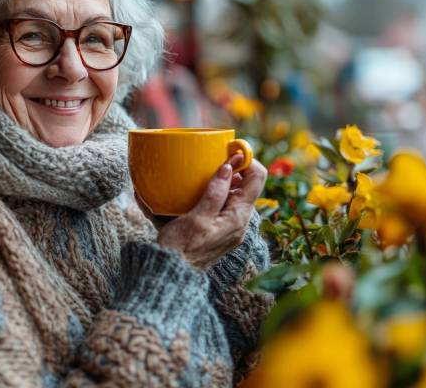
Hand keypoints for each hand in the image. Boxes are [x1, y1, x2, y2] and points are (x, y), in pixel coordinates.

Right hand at [149, 154, 267, 268]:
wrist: (169, 276)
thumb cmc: (181, 249)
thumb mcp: (197, 218)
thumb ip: (215, 193)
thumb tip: (228, 167)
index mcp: (238, 217)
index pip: (257, 178)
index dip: (246, 159)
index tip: (228, 149)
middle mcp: (237, 222)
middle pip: (243, 185)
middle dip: (229, 169)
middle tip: (208, 159)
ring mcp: (227, 227)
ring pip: (228, 195)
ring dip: (215, 181)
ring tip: (195, 173)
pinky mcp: (214, 230)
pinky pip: (216, 206)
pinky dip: (206, 195)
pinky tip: (188, 193)